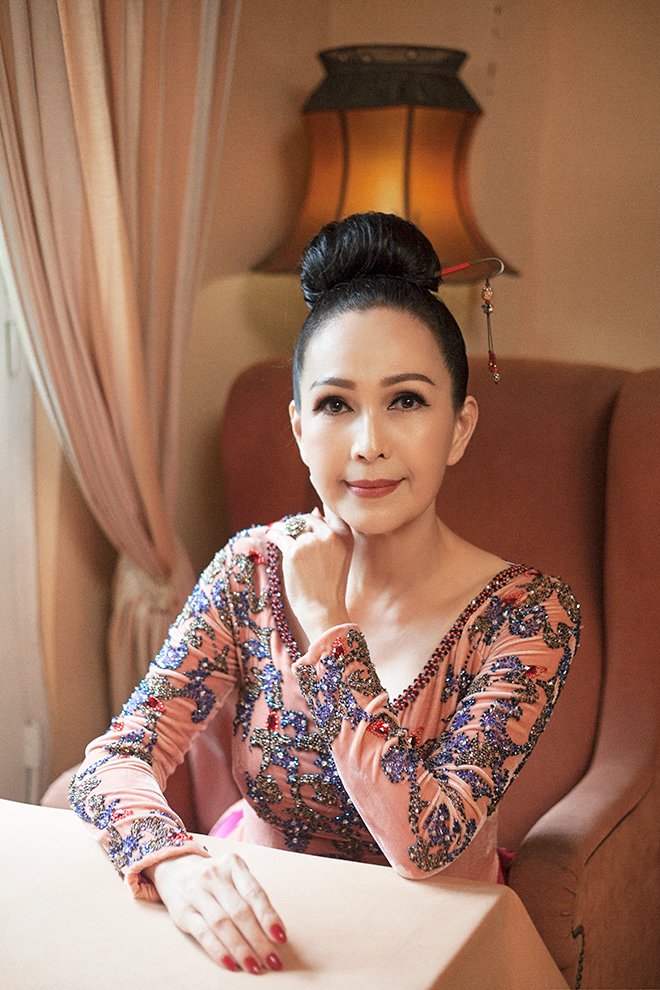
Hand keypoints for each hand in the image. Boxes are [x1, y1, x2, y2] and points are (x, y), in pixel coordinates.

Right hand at [143, 852, 286, 973]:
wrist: (176, 872)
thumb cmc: (216, 880)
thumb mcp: (234, 876)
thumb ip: (250, 896)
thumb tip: (273, 931)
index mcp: (233, 864)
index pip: (254, 893)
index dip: (269, 917)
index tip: (281, 938)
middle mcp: (214, 876)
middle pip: (240, 911)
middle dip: (258, 939)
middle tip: (272, 960)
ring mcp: (197, 893)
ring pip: (222, 924)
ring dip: (241, 949)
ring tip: (254, 966)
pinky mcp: (184, 912)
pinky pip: (203, 934)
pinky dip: (219, 951)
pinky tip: (231, 964)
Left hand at [268, 506, 352, 642]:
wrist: (323, 609)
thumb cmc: (330, 586)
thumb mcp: (340, 556)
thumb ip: (330, 535)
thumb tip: (314, 511)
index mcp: (345, 535)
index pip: (328, 513)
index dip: (314, 516)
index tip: (305, 520)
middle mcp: (330, 534)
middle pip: (307, 519)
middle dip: (297, 524)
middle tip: (288, 529)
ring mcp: (311, 541)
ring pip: (292, 526)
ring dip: (283, 528)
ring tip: (277, 530)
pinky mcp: (294, 551)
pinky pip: (279, 535)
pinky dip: (273, 534)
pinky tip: (270, 535)